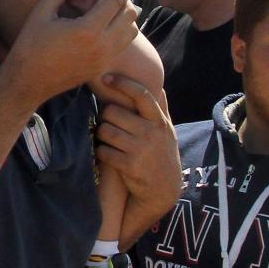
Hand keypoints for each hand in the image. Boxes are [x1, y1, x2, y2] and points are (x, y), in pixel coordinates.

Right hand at [3, 0, 140, 104]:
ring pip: (133, 29)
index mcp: (88, 30)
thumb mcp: (42, 11)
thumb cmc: (31, 44)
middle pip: (130, 13)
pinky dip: (120, 29)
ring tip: (106, 6)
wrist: (29, 81)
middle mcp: (102, 46)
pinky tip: (102, 23)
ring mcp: (105, 59)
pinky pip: (123, 44)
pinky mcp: (104, 67)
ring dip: (124, 14)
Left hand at [94, 75, 180, 224]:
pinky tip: (107, 153)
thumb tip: (159, 86)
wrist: (164, 190)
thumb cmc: (162, 154)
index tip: (106, 77)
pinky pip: (103, 150)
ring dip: (101, 134)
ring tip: (108, 139)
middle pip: (112, 112)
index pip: (141, 94)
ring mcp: (139, 149)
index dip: (122, 83)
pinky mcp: (128, 165)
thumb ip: (162, 109)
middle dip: (106, 117)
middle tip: (108, 123)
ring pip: (105, 131)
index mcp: (159, 121)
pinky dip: (101, 151)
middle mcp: (150, 133)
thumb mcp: (167, 131)